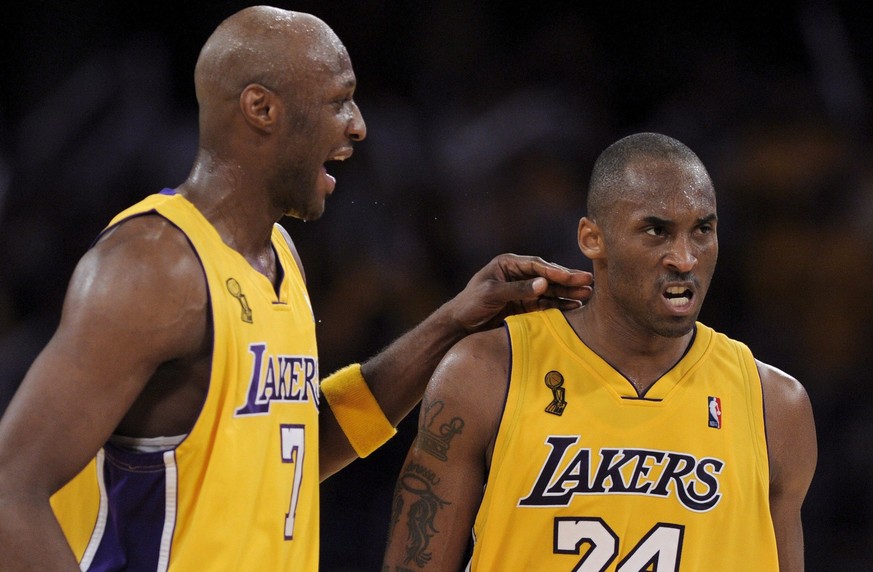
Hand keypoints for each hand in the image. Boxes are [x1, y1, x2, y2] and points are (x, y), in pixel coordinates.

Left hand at [449, 254, 592, 331]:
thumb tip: (544, 284)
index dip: (554, 270)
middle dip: (568, 279)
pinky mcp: (525, 306)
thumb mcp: (491, 294)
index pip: (536, 265)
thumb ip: (517, 289)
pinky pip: (546, 304)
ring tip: (587, 294)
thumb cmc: (470, 304)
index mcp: (508, 263)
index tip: (570, 276)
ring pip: (550, 290)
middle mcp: (518, 274)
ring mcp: (523, 290)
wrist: (460, 326)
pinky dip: (560, 305)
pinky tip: (575, 306)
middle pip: (547, 276)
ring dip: (568, 292)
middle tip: (589, 281)